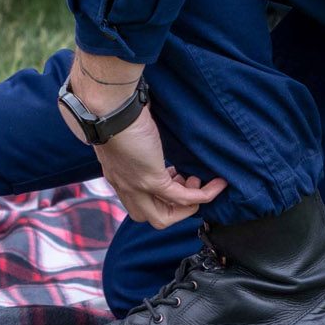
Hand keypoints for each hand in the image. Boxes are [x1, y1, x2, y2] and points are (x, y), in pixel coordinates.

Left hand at [89, 111, 226, 227]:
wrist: (108, 107)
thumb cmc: (115, 111)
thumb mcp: (125, 135)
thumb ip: (135, 146)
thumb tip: (151, 140)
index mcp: (116, 175)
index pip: (137, 202)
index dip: (159, 197)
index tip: (175, 177)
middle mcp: (124, 186)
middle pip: (148, 217)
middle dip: (173, 208)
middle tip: (186, 184)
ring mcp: (137, 186)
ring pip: (162, 218)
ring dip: (187, 205)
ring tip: (199, 182)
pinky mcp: (151, 179)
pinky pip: (181, 197)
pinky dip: (202, 195)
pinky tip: (216, 184)